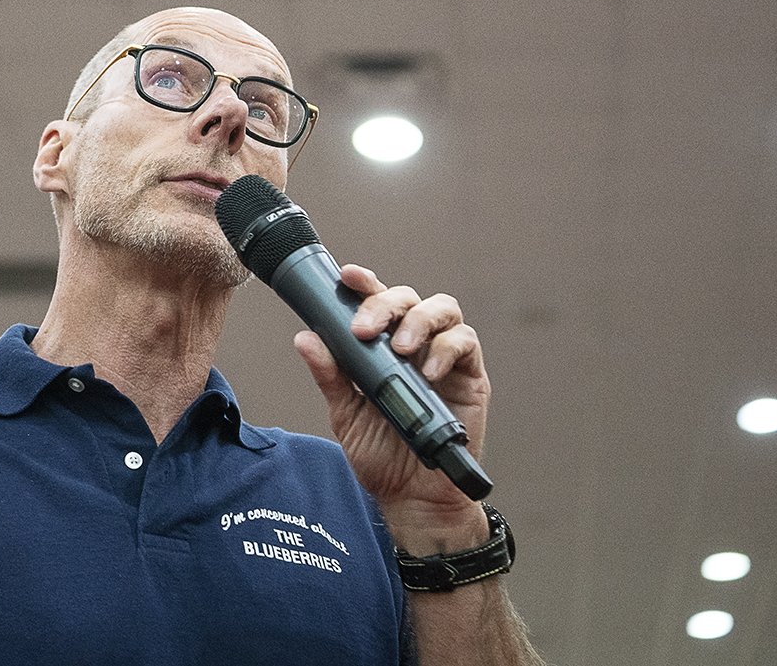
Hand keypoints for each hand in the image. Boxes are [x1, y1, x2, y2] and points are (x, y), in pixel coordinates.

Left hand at [294, 264, 491, 544]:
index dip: (364, 283)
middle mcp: (415, 345)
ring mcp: (445, 358)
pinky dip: (446, 349)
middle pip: (408, 298)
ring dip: (418, 321)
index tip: (346, 276)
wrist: (413, 499)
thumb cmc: (382, 457)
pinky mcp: (470, 376)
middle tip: (364, 328)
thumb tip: (305, 338)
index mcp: (383, 348)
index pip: (377, 302)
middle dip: (384, 303)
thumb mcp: (347, 415)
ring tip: (399, 348)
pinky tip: (429, 372)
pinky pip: (466, 342)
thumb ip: (330, 376)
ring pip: (443, 309)